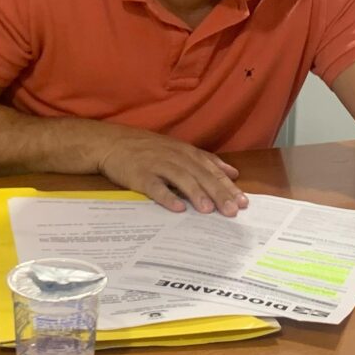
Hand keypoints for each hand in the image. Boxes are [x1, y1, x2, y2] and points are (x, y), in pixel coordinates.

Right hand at [97, 128, 247, 215]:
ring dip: (196, 194)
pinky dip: (167, 197)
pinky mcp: (139, 175)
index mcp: (186, 152)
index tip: (243, 201)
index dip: (227, 185)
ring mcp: (157, 165)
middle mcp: (175, 157)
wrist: (112, 142)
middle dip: (218, 193)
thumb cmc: (147, 148)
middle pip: (201, 175)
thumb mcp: (178, 149)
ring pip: (181, 179)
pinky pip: (155, 187)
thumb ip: (205, 161)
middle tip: (232, 211)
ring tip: (209, 210)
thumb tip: (231, 172)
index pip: (211, 169)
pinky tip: (177, 208)